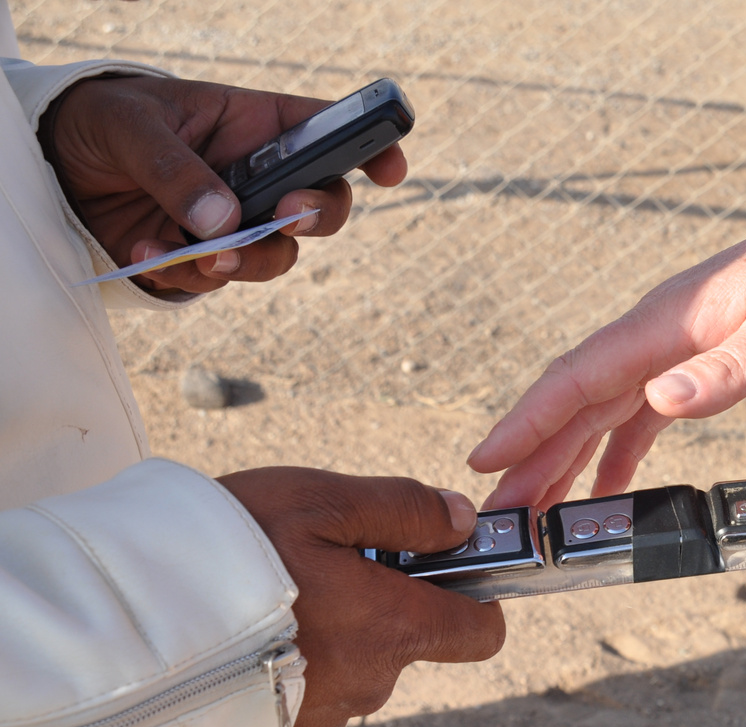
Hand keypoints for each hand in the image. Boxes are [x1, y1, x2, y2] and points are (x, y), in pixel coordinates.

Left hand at [42, 75, 408, 293]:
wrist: (49, 168)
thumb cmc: (100, 122)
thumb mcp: (130, 127)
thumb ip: (177, 170)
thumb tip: (224, 221)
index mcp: (254, 127)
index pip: (329, 132)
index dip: (371, 147)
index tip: (390, 169)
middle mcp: (257, 178)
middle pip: (323, 206)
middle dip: (317, 215)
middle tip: (288, 213)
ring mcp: (235, 223)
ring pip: (279, 255)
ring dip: (250, 260)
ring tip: (203, 254)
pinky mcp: (203, 261)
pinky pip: (217, 280)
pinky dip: (186, 274)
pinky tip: (146, 251)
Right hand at [216, 468, 504, 726]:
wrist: (127, 625)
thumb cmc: (228, 552)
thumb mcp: (322, 503)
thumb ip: (404, 511)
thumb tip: (461, 521)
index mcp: (393, 629)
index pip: (481, 633)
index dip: (474, 596)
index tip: (441, 563)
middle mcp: (370, 682)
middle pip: (408, 640)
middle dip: (382, 600)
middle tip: (323, 558)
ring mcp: (324, 712)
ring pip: (357, 663)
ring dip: (336, 627)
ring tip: (275, 587)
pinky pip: (311, 685)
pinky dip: (296, 655)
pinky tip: (251, 623)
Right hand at [466, 176, 745, 507]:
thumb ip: (722, 371)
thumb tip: (659, 400)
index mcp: (664, 324)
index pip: (579, 376)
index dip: (529, 420)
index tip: (486, 458)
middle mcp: (654, 337)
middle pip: (577, 402)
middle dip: (532, 456)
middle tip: (494, 513)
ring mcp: (669, 351)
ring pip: (600, 412)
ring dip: (563, 460)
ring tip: (530, 512)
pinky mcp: (691, 364)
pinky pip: (637, 415)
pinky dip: (615, 453)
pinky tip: (602, 492)